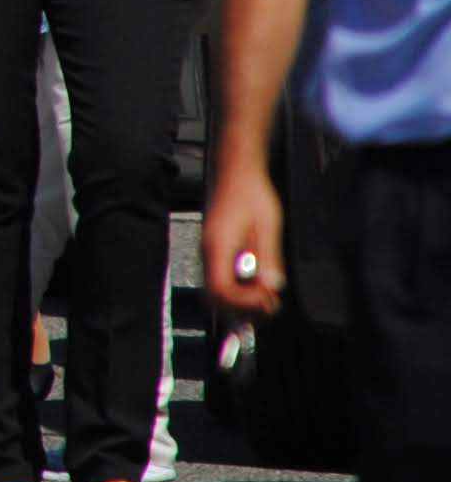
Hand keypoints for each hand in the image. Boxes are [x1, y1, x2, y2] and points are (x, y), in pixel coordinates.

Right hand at [205, 165, 286, 322]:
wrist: (236, 173)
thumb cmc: (252, 194)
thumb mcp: (268, 225)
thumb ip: (269, 257)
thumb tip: (272, 286)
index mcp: (218, 246)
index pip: (221, 289)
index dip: (244, 302)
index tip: (268, 298)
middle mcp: (208, 253)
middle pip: (215, 297)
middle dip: (243, 309)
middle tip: (271, 303)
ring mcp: (210, 254)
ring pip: (218, 293)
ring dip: (243, 303)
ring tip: (268, 297)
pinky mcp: (216, 254)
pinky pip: (223, 282)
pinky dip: (240, 292)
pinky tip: (259, 286)